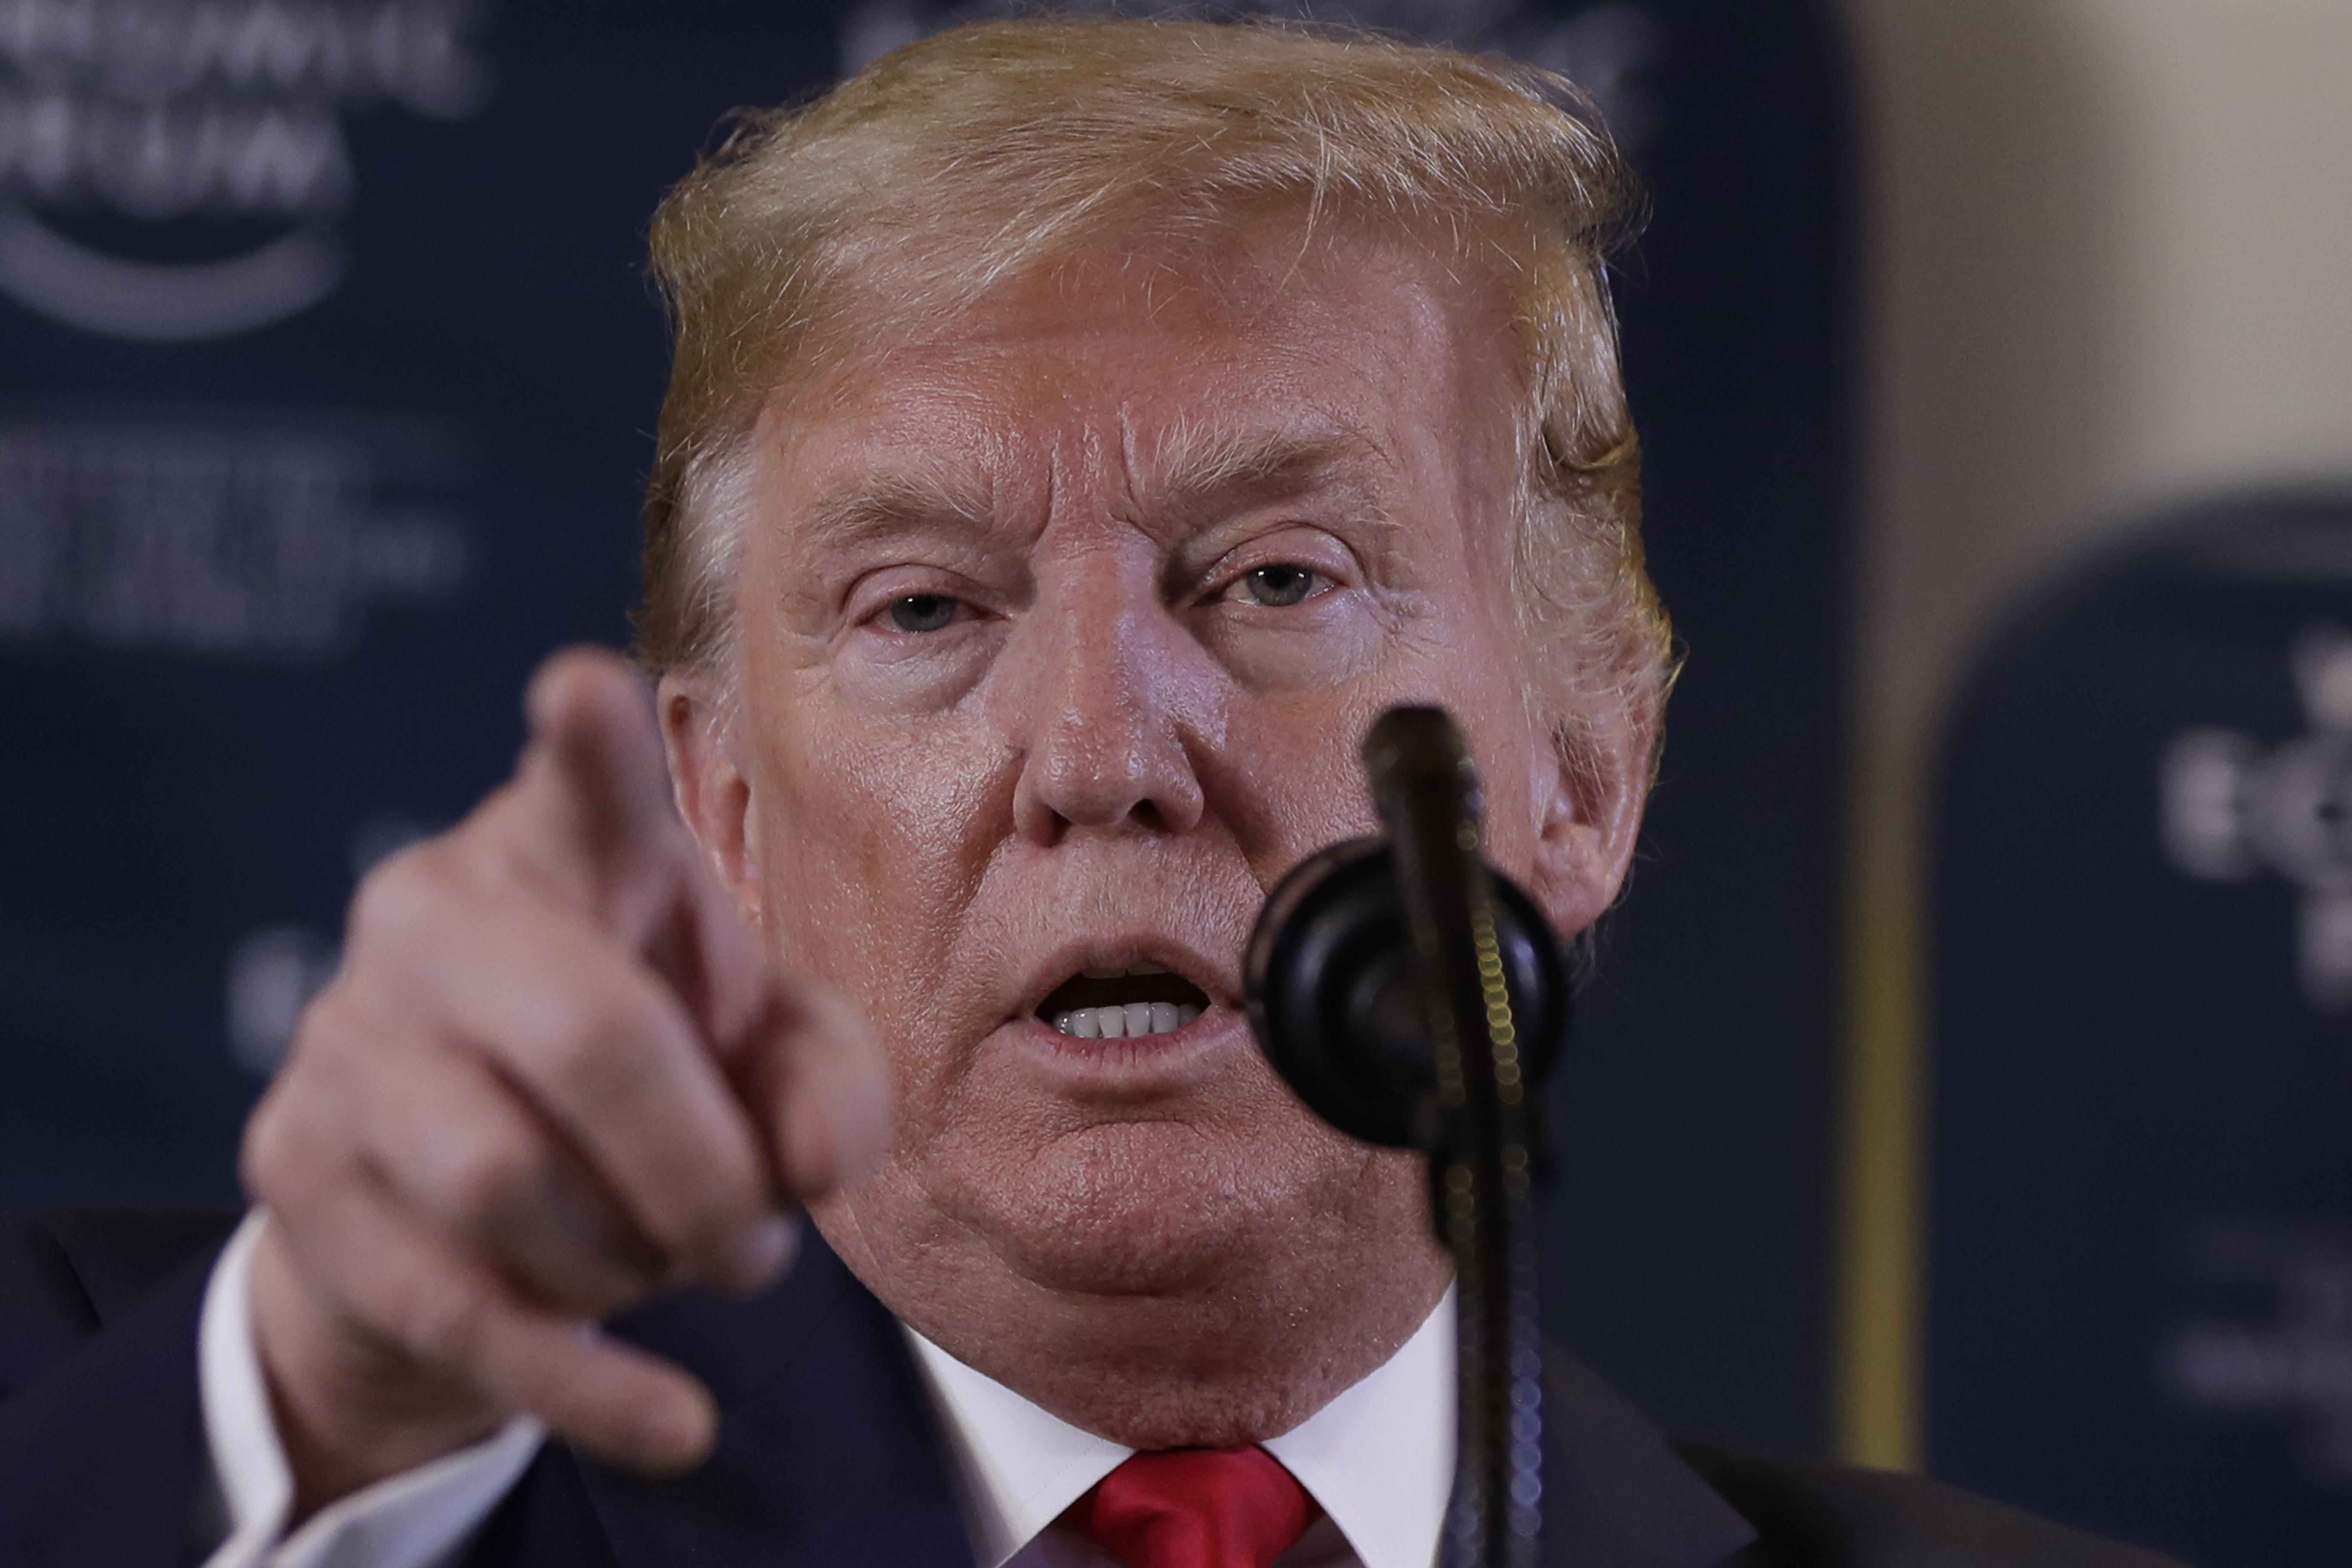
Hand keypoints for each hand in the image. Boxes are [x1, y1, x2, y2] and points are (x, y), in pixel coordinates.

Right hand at [241, 648, 890, 1516]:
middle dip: (701, 1167)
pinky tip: (671, 1421)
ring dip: (632, 1253)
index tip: (583, 685)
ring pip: (507, 1180)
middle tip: (756, 1238)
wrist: (454, 1197)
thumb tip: (810, 1164)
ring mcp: (346, 1043)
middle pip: (589, 1038)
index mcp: (566, 854)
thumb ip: (827, 1081)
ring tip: (673, 1258)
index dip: (590, 747)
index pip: (581, 789)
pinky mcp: (298, 1173)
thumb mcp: (764, 1060)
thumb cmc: (640, 1077)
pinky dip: (583, 1382)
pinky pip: (452, 1305)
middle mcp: (435, 918)